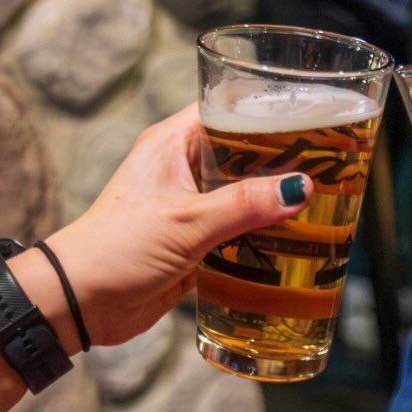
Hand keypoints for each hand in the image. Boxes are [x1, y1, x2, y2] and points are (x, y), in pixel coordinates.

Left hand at [35, 106, 305, 348]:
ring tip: (326, 203)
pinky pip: (236, 233)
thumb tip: (300, 188)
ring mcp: (188, 207)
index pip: (226, 109)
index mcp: (173, 144)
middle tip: (331, 164)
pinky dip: (261, 237)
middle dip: (281, 161)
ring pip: (242, 196)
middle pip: (242, 154)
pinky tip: (296, 243)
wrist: (80, 302)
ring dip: (273, 203)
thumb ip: (245, 204)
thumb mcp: (188, 222)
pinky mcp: (193, 243)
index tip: (311, 115)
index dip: (266, 109)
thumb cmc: (118, 248)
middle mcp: (182, 168)